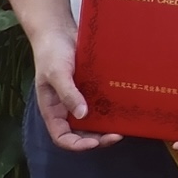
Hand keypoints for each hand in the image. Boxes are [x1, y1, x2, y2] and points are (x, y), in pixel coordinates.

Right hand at [27, 25, 116, 148]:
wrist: (59, 32)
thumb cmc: (51, 53)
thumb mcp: (57, 73)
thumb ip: (68, 94)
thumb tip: (83, 115)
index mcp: (53, 111)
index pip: (62, 137)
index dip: (77, 144)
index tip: (94, 142)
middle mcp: (67, 109)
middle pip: (82, 133)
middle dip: (99, 138)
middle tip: (118, 134)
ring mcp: (80, 99)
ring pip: (94, 120)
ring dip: (108, 125)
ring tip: (125, 124)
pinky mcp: (92, 89)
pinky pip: (102, 104)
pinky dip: (112, 109)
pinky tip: (125, 107)